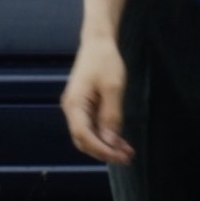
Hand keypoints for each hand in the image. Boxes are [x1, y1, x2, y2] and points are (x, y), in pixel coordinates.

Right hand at [61, 36, 134, 165]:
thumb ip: (111, 116)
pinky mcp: (85, 106)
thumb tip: (110, 141)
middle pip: (84, 140)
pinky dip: (106, 136)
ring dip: (106, 146)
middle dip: (104, 152)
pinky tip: (120, 141)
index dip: (101, 149)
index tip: (120, 156)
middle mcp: (72, 109)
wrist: (98, 42)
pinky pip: (93, 127)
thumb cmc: (105, 60)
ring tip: (127, 152)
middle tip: (126, 158)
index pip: (84, 136)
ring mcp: (77, 108)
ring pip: (89, 136)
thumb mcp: (113, 87)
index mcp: (74, 105)